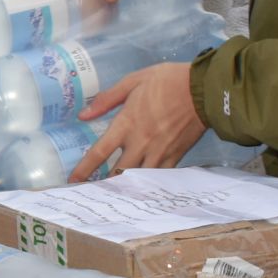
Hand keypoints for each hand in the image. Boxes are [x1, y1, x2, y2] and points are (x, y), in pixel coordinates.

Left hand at [69, 62, 204, 181]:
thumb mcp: (132, 81)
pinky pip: (158, 176)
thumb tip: (83, 115)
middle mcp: (140, 143)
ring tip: (113, 195)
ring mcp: (158, 152)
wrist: (204, 90)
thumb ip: (107, 100)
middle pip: (117, 172)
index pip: (99, 152)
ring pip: (137, 178)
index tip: (73, 181)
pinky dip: (147, 184)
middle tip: (92, 193)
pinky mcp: (175, 156)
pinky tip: (140, 189)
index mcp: (126, 124)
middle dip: (103, 184)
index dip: (84, 169)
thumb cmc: (167, 81)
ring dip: (125, 187)